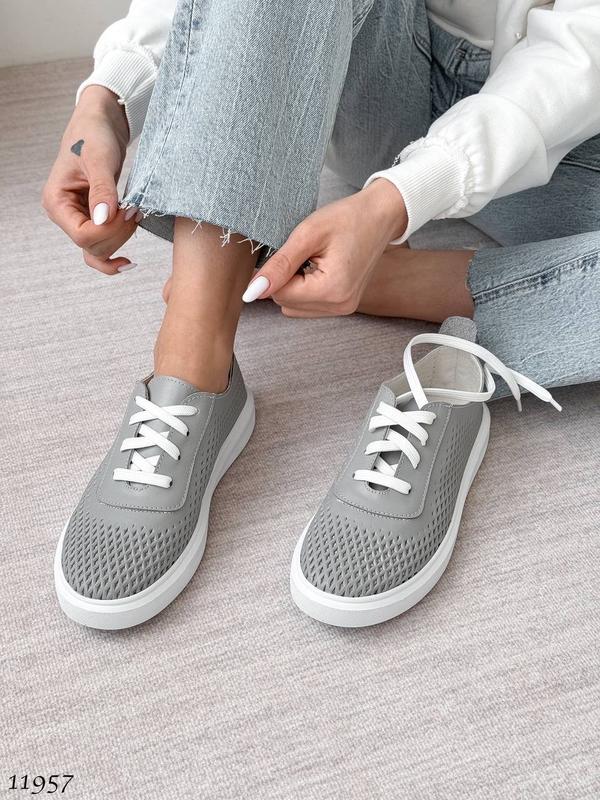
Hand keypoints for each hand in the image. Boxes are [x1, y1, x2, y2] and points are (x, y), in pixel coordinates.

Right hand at [42, 85, 137, 274]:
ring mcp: (77, 220)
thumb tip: (103, 219)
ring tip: (135, 215)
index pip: (82, 235)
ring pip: (99, 251)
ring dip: (121, 239)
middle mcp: (64, 215)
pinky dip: (115, 256)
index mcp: (56, 202)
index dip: (110, 230)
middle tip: (135, 210)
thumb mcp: (99, 159)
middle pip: (93, 247)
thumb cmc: (94, 135)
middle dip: (118, 233)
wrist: (99, 125)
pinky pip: (101, 249)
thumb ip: (102, 190)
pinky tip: (130, 262)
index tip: (128, 210)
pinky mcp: (92, 221)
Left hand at [242, 179, 407, 315]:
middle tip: (304, 253)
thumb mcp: (307, 235)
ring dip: (293, 285)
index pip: (279, 295)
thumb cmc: (347, 218)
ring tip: (312, 260)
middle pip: (285, 303)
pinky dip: (304, 289)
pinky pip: (307, 306)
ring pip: (294, 307)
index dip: (276, 271)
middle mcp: (339, 306)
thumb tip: (251, 292)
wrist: (379, 216)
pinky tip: (317, 268)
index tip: (289, 250)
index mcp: (332, 291)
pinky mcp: (343, 306)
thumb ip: (278, 266)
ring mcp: (343, 309)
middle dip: (285, 278)